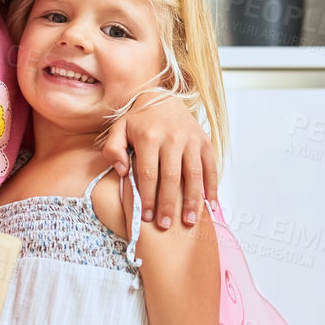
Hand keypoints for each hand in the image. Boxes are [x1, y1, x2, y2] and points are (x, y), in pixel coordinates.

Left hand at [102, 91, 217, 231]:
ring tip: (189, 222)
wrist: (161, 98)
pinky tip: (210, 205)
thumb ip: (113, 150)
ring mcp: (191, 139)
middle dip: (168, 205)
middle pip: (171, 178)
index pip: (148, 174)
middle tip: (165, 226)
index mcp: (149, 137)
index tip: (146, 217)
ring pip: (193, 174)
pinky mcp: (204, 141)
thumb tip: (123, 172)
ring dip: (192, 201)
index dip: (147, 198)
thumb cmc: (137, 121)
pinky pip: (210, 167)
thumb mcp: (118, 130)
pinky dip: (211, 187)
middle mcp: (172, 138)